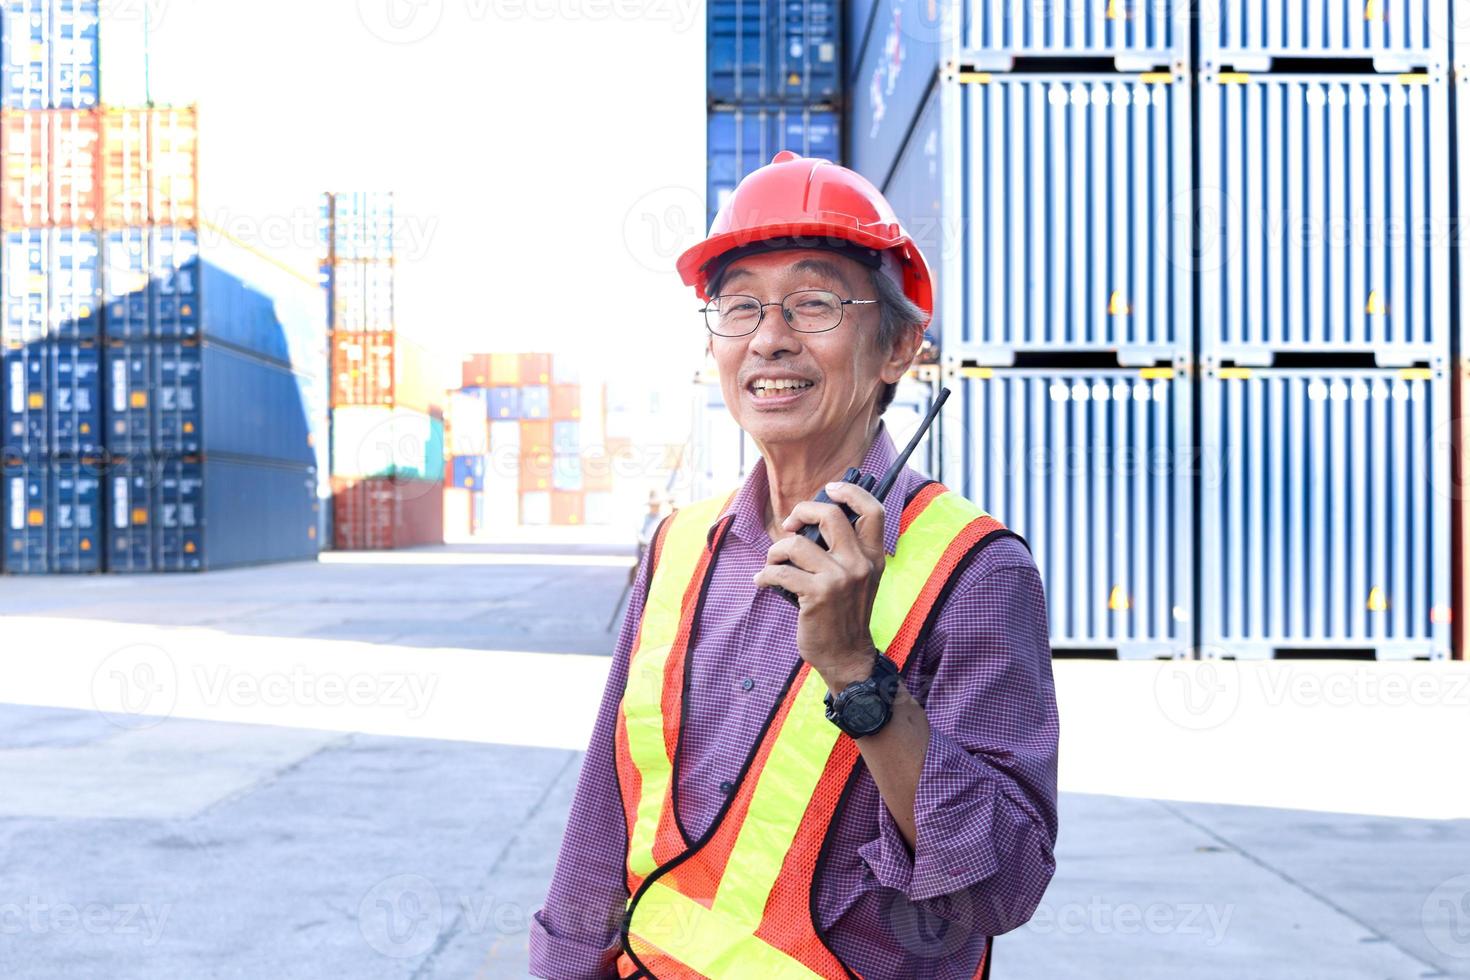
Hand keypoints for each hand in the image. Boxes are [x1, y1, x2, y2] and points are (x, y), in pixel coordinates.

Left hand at [753, 481, 884, 690]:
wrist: (847, 655)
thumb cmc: (845, 614)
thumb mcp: (858, 579)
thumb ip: (845, 550)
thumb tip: (809, 520)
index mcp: (873, 557)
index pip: (873, 510)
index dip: (850, 492)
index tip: (830, 489)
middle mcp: (860, 564)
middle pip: (831, 515)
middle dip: (802, 512)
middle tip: (790, 526)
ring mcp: (839, 579)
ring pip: (796, 544)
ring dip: (776, 551)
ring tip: (772, 564)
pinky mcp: (817, 595)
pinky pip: (781, 572)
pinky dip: (765, 574)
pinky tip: (763, 581)